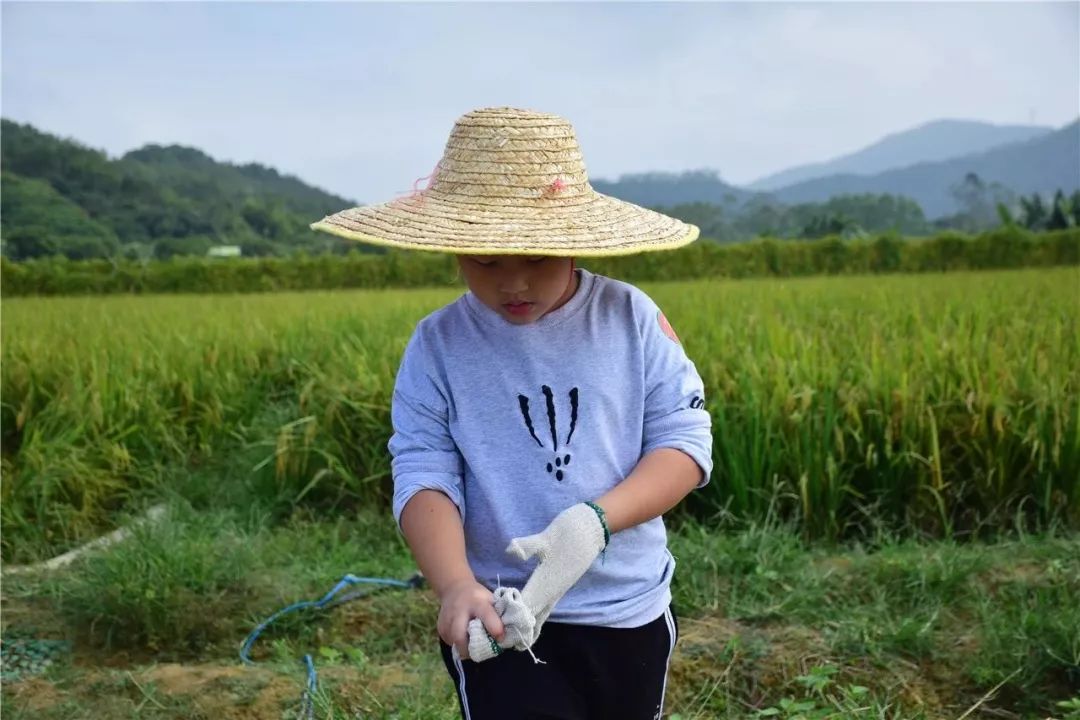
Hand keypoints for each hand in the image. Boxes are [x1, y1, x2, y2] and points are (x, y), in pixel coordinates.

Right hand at [437, 578, 503, 659]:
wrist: (454, 588)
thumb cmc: (478, 598)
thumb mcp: (490, 600)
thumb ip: (498, 615)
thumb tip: (510, 635)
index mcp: (477, 602)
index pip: (486, 614)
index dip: (494, 627)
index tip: (501, 638)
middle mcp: (459, 610)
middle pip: (459, 635)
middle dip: (469, 648)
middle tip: (478, 653)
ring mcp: (447, 618)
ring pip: (453, 641)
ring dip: (464, 648)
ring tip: (472, 644)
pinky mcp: (440, 627)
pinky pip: (449, 642)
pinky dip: (457, 645)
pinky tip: (463, 638)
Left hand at [466, 502, 607, 661]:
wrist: (591, 528)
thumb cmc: (568, 532)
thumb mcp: (546, 538)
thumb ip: (527, 546)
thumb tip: (510, 551)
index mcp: (546, 580)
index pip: (526, 606)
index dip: (513, 620)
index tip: (501, 633)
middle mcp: (553, 589)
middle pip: (534, 615)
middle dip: (520, 629)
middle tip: (506, 643)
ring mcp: (559, 587)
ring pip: (542, 611)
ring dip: (529, 623)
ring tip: (516, 636)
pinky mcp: (561, 583)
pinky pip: (547, 603)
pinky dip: (537, 613)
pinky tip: (530, 616)